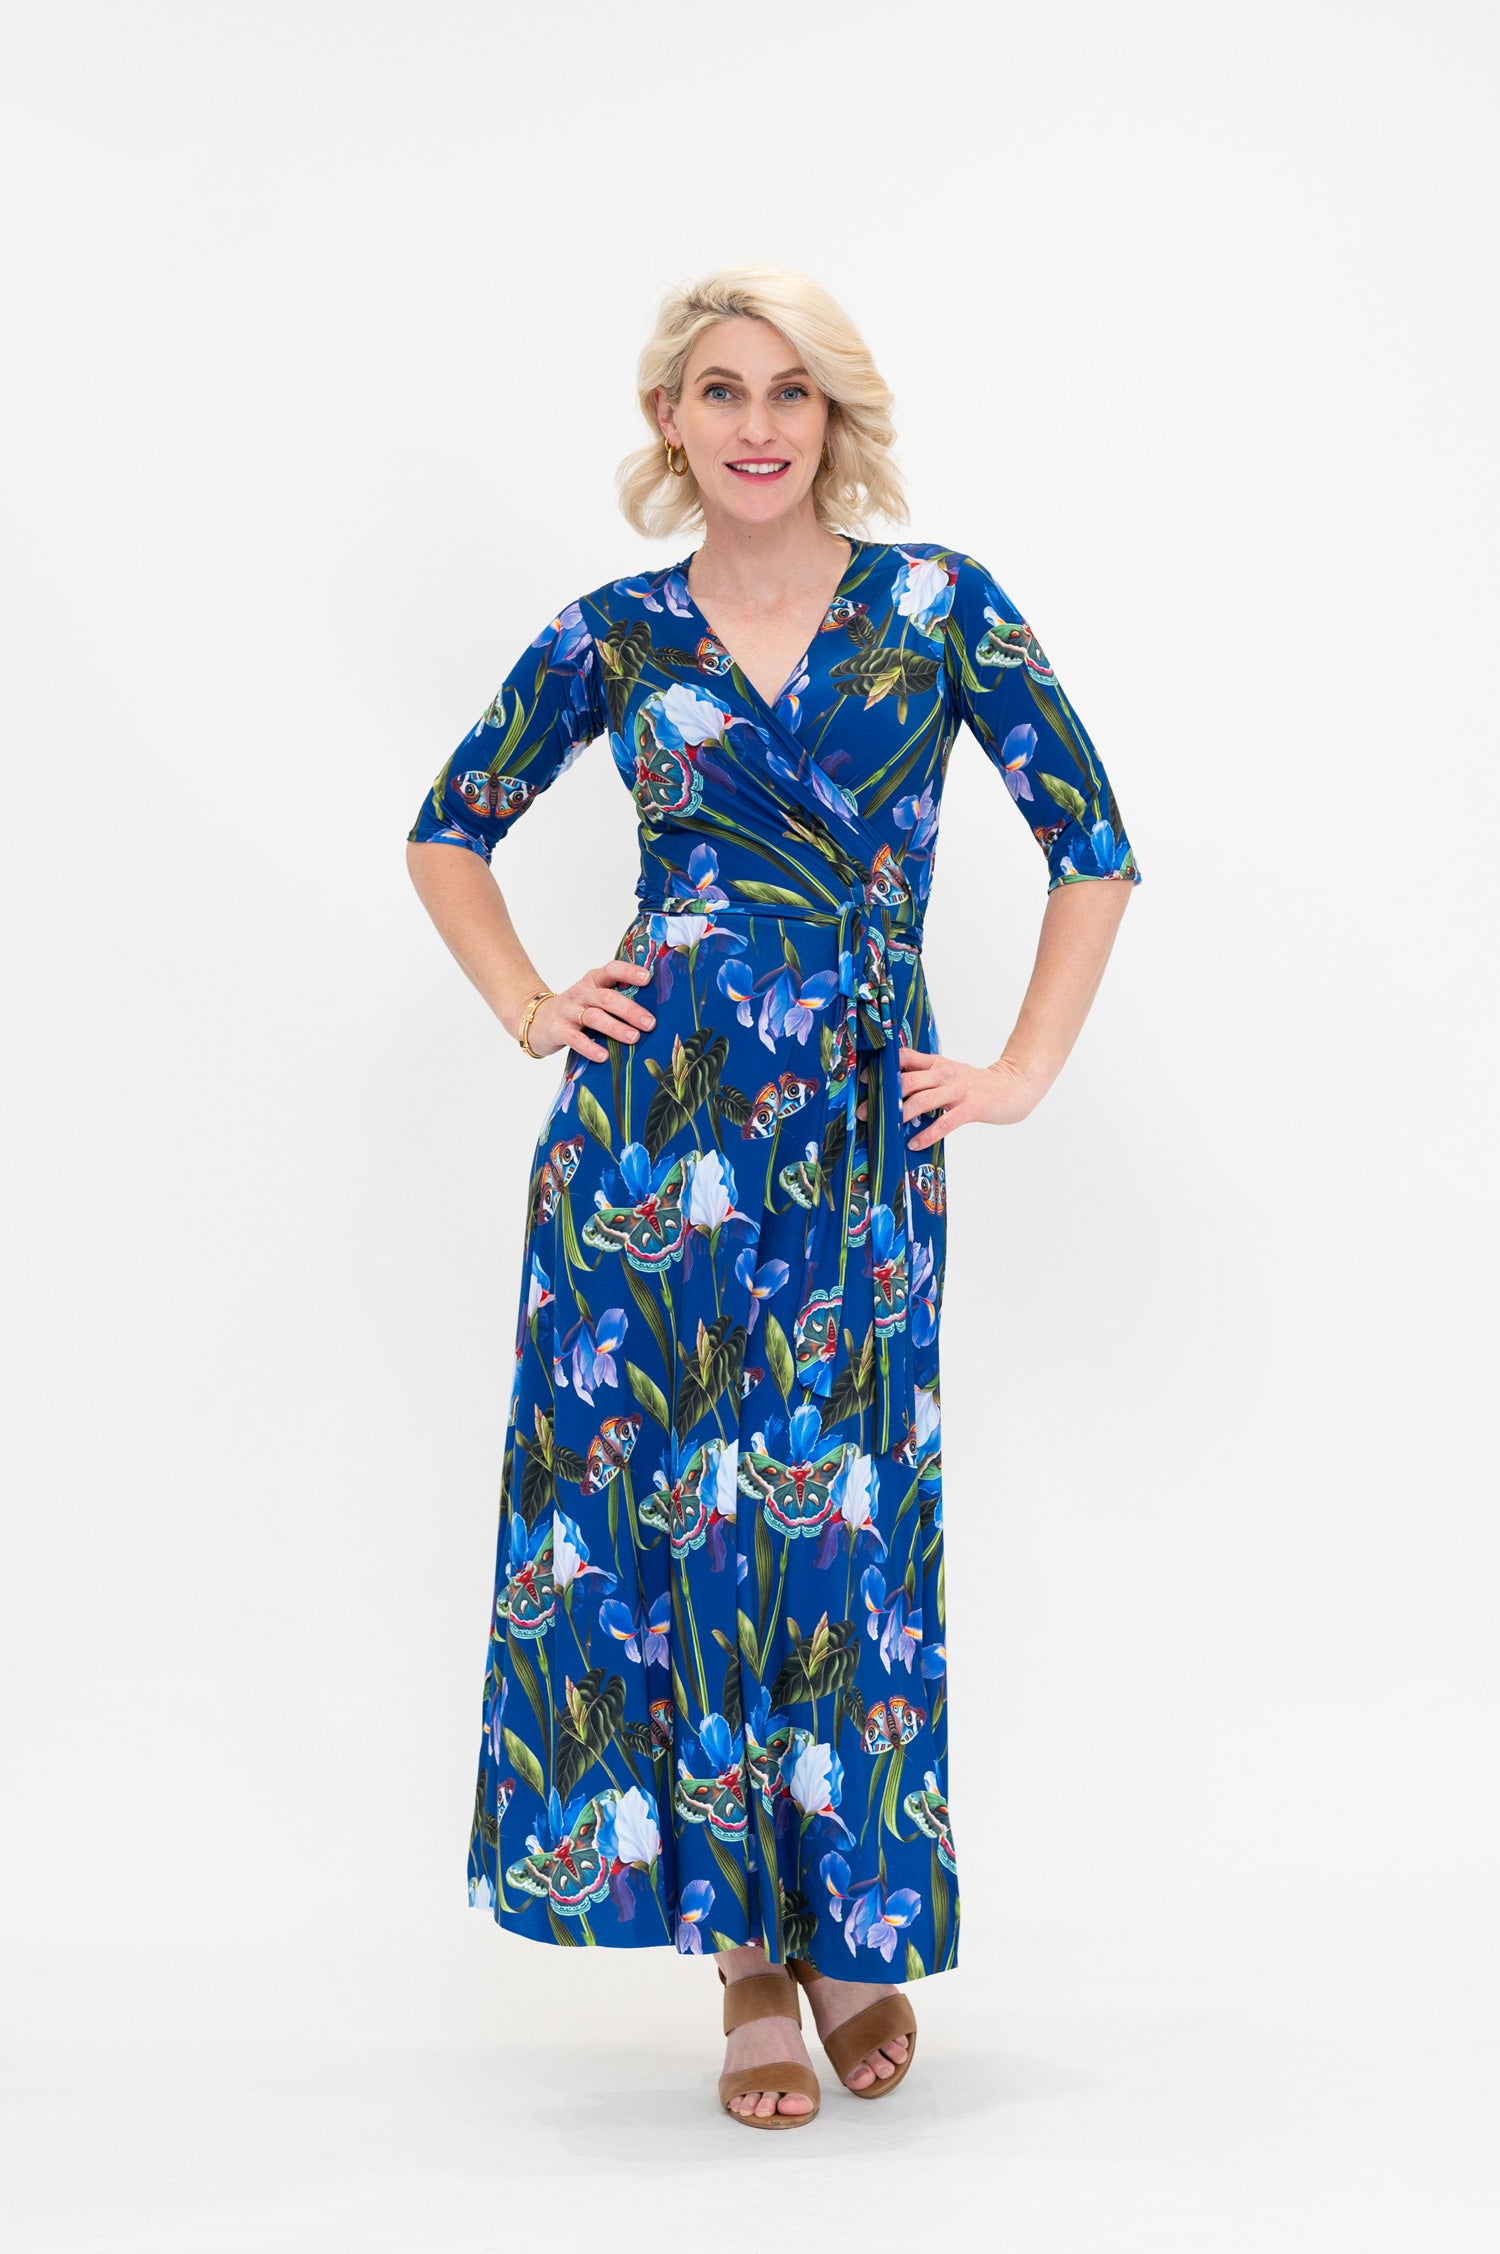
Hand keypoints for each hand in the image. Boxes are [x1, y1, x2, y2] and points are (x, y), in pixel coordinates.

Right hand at [525, 960, 655, 1060]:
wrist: (535, 1019)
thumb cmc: (576, 1010)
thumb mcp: (593, 998)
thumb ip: (616, 999)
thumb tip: (653, 1013)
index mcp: (593, 981)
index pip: (611, 970)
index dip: (628, 972)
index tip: (647, 978)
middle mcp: (581, 993)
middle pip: (607, 998)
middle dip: (630, 1010)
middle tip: (650, 1023)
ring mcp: (568, 1011)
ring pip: (594, 1017)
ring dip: (615, 1027)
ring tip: (634, 1038)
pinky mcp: (558, 1030)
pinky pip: (575, 1038)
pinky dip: (590, 1047)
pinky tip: (604, 1056)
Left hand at [853, 1047, 1041, 1149]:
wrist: (1012, 1087)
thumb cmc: (974, 1084)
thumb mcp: (948, 1073)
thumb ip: (924, 1078)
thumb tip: (893, 1092)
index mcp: (936, 1064)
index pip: (904, 1058)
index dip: (881, 1068)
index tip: (862, 1080)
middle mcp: (943, 1074)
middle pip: (906, 1081)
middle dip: (884, 1097)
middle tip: (864, 1112)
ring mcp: (957, 1090)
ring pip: (921, 1100)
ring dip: (900, 1115)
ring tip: (885, 1129)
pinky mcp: (970, 1108)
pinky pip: (944, 1122)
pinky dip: (927, 1134)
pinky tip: (914, 1144)